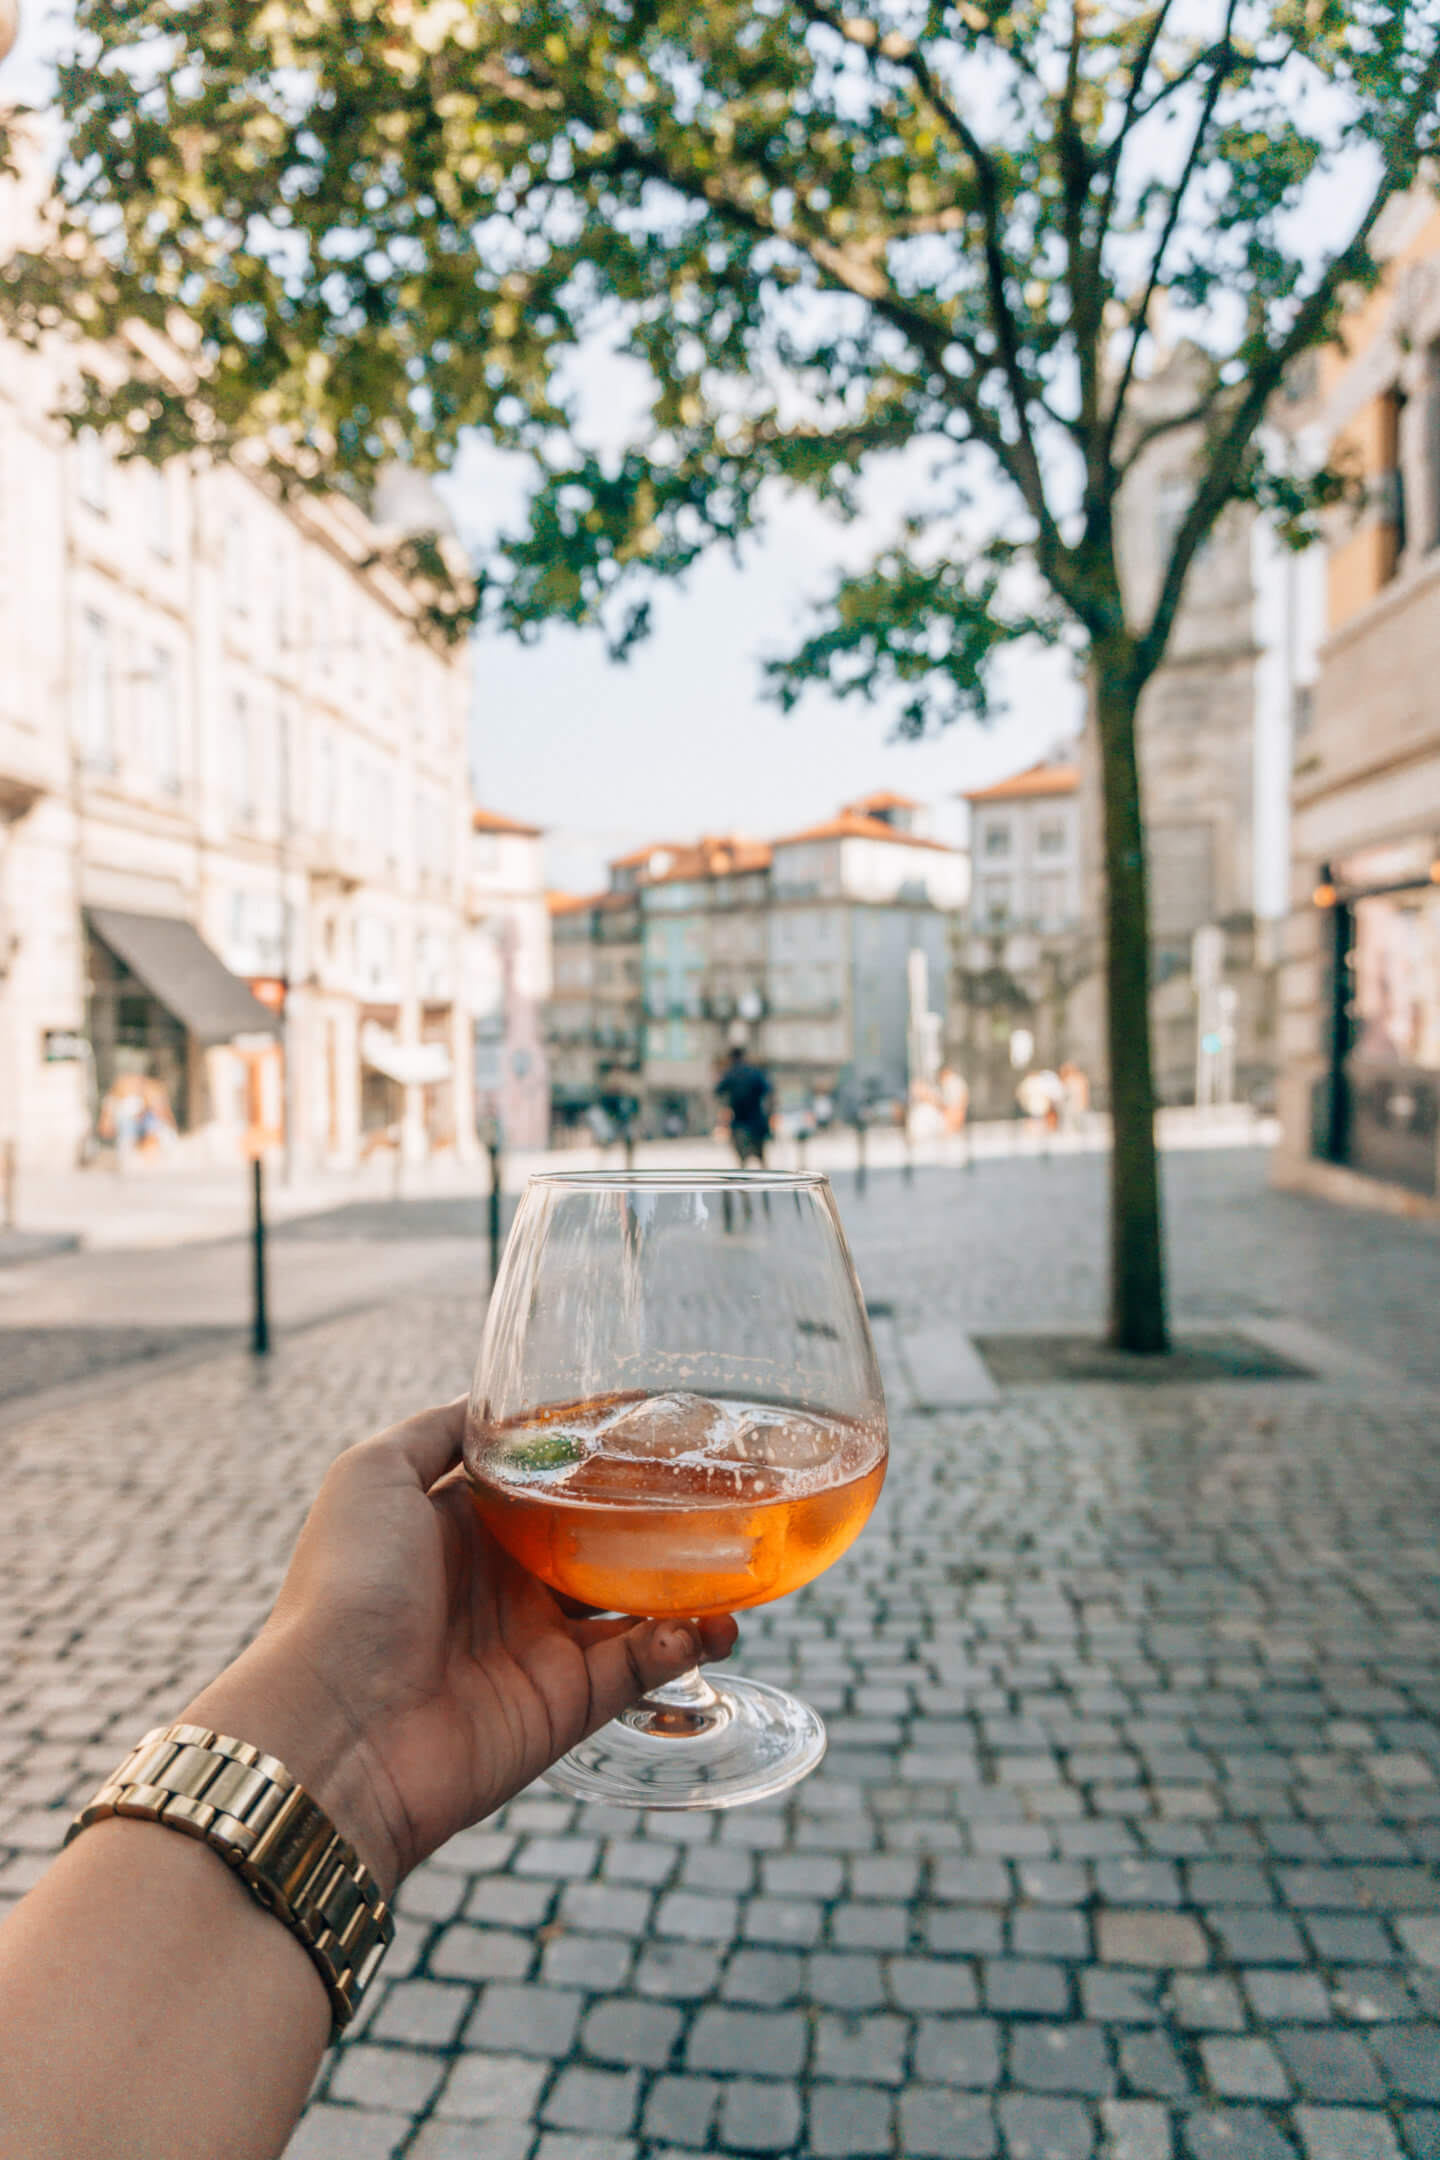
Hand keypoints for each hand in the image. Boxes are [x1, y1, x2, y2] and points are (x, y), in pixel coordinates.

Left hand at [184, 1401, 736, 1892]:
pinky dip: (682, 1644)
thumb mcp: (371, 1474)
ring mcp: (538, 1647)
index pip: (548, 1486)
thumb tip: (491, 1401)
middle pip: (602, 1542)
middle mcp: (505, 1584)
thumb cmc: (342, 1590)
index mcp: (462, 1529)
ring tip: (736, 1562)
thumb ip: (437, 1431)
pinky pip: (640, 1667)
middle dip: (658, 1522)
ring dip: (691, 1586)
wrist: (335, 1727)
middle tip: (718, 1490)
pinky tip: (707, 1623)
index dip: (599, 1460)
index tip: (660, 1427)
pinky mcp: (565, 1706)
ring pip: (637, 1606)